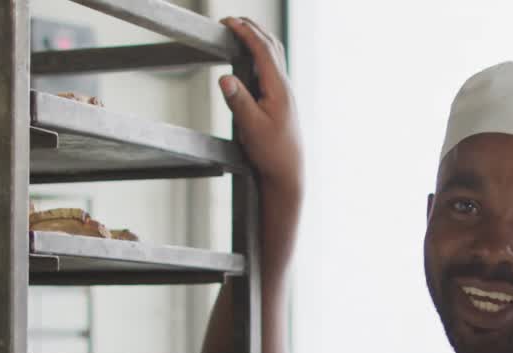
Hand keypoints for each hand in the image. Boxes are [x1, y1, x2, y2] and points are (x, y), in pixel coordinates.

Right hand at [219, 17, 302, 192]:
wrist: (288, 172)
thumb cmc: (272, 153)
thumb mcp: (251, 128)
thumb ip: (238, 101)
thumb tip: (224, 78)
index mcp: (278, 88)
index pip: (262, 50)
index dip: (245, 32)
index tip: (228, 21)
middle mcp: (284, 86)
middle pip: (271, 46)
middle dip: (252, 28)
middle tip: (230, 20)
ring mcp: (284, 92)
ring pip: (274, 55)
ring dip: (257, 38)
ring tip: (239, 30)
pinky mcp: (280, 100)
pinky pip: (271, 67)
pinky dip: (260, 53)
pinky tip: (249, 57)